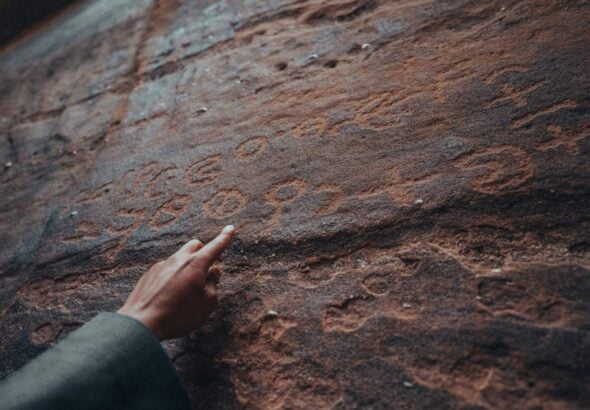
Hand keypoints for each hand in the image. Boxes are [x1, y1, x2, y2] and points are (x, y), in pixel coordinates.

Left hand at [117, 225, 234, 339]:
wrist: (143, 323)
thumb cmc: (179, 315)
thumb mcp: (207, 303)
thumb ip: (214, 284)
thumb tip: (213, 272)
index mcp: (196, 264)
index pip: (215, 246)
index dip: (225, 237)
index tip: (230, 228)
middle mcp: (178, 259)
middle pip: (195, 245)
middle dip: (203, 252)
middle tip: (206, 271)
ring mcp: (162, 265)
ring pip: (179, 257)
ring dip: (187, 266)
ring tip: (185, 290)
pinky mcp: (149, 274)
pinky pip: (166, 268)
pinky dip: (173, 276)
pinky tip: (169, 295)